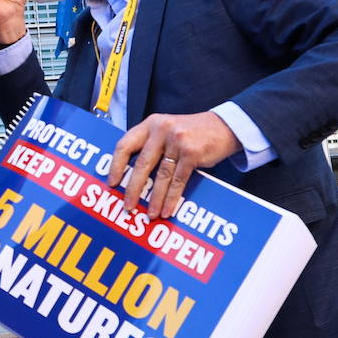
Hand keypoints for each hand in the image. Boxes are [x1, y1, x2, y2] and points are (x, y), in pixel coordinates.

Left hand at [107, 112, 241, 216]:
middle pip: (141, 164)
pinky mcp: (192, 153)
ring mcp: (177, 140)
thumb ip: (150, 145)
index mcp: (150, 124)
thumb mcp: (166, 130)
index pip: (125, 145)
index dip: (116, 166)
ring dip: (155, 198)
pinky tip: (167, 209)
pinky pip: (178, 180)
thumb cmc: (192, 132)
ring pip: (161, 176)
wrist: (225, 126)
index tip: (111, 183)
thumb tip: (130, 175)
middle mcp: (161, 130)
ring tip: (150, 213)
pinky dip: (172, 198)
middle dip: (133, 189)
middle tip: (127, 206)